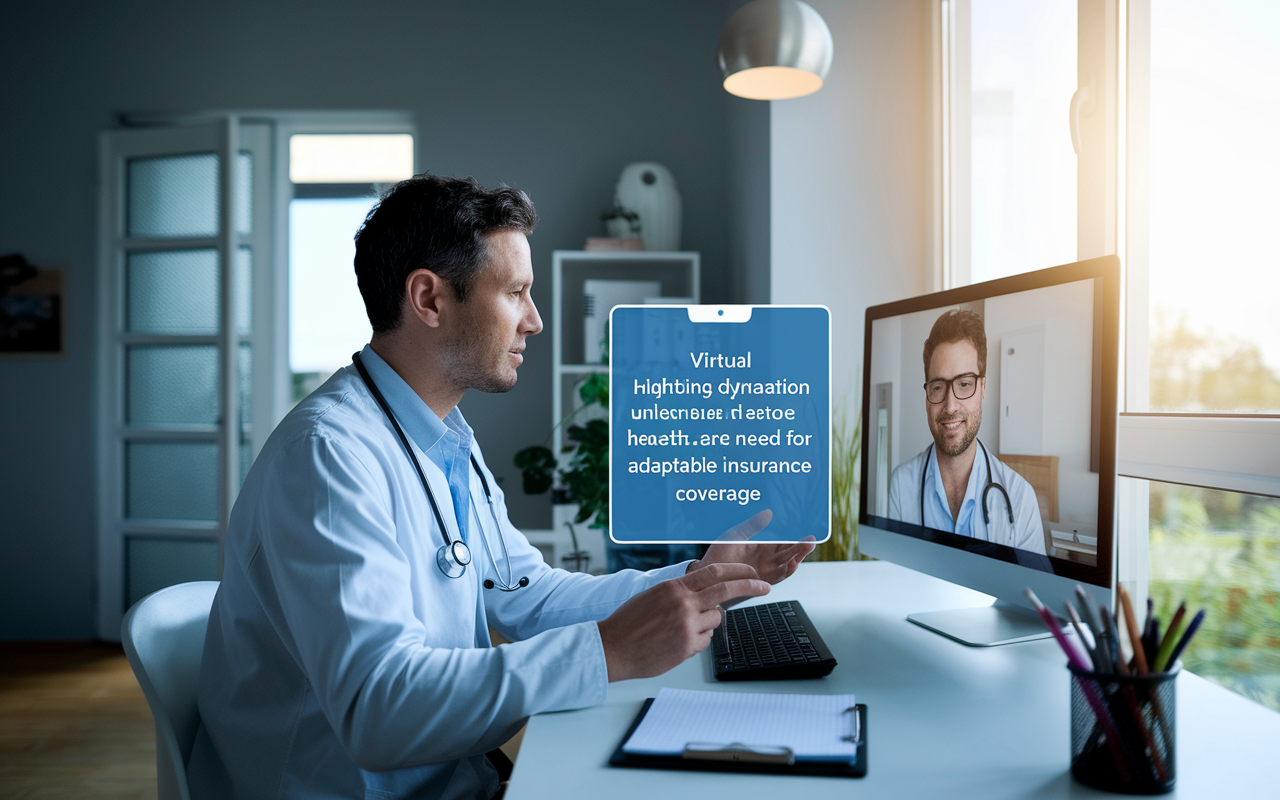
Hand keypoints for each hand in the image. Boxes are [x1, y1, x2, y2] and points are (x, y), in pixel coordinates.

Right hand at [598, 563, 769, 681]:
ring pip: (716, 619)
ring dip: (708, 622)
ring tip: (683, 629)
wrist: (612, 646)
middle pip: (727, 590)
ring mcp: (687, 625)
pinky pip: (706, 640)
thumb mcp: (654, 596)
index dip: (737, 571)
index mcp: (674, 587)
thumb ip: (680, 593)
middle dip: (751, 586)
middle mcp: (683, 603)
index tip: (752, 573)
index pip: (714, 572)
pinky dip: (698, 640)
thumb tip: (702, 593)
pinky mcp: (686, 646)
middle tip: (764, 587)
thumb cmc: (629, 622)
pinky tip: (677, 642)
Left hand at [689, 509, 814, 586]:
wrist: (707, 573)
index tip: (804, 527)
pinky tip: (794, 562)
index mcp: (761, 547)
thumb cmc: (718, 554)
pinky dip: (787, 569)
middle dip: (801, 545)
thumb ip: (752, 525)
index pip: (782, 540)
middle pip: (788, 552)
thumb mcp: (736, 534)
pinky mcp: (762, 581)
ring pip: (787, 563)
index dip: (794, 535)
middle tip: (812, 537)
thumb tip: (768, 513)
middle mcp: (766, 559)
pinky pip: (778, 576)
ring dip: (798, 556)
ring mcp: (765, 570)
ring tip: (808, 546)